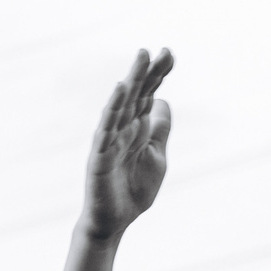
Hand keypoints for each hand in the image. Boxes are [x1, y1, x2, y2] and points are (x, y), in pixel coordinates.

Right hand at [79, 48, 172, 239]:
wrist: (115, 221)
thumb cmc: (133, 190)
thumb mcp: (156, 156)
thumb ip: (159, 130)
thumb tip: (163, 101)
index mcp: (138, 128)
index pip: (148, 95)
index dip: (158, 75)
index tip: (169, 54)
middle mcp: (123, 128)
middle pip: (136, 94)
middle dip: (147, 71)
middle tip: (159, 49)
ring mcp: (110, 140)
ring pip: (121, 105)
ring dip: (131, 80)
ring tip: (141, 58)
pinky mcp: (100, 155)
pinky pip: (106, 128)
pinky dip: (112, 108)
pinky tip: (119, 89)